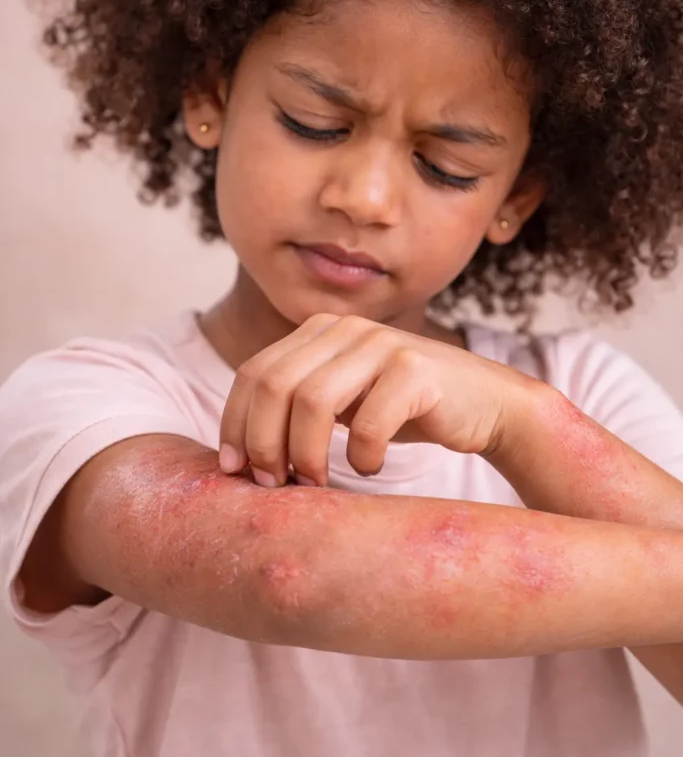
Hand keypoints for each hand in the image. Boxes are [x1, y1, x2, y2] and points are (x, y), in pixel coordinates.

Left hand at [218, 313, 537, 486]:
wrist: (488, 405)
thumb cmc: (404, 411)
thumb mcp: (342, 402)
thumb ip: (295, 406)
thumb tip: (235, 457)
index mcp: (319, 331)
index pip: (254, 373)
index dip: (235, 424)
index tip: (234, 470)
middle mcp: (346, 328)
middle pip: (275, 385)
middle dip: (263, 442)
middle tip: (272, 484)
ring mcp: (382, 344)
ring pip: (312, 400)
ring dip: (304, 453)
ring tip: (316, 483)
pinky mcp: (417, 369)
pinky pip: (368, 422)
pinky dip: (361, 456)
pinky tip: (371, 468)